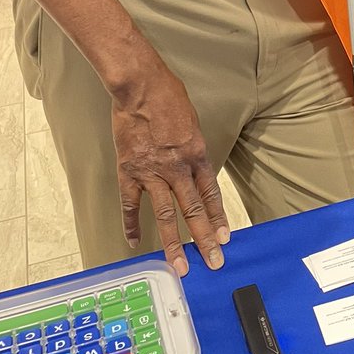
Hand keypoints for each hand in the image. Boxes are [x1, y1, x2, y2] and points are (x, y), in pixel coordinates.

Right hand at [111, 66, 228, 276]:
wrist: (141, 87)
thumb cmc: (169, 96)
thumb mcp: (192, 122)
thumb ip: (193, 149)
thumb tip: (194, 169)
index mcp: (197, 155)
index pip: (211, 195)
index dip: (218, 218)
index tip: (224, 238)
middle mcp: (178, 168)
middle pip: (194, 211)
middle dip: (204, 239)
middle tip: (213, 262)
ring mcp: (152, 172)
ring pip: (167, 215)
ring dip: (174, 243)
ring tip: (179, 266)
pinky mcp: (129, 171)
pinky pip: (131, 204)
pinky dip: (131, 224)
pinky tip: (133, 242)